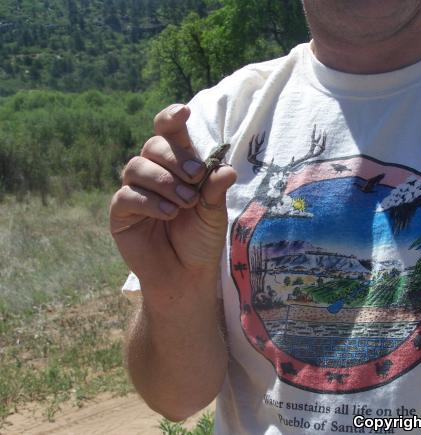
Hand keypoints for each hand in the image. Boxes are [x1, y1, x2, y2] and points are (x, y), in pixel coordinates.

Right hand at [109, 104, 236, 306]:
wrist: (188, 274)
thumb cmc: (202, 238)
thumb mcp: (214, 212)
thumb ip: (215, 190)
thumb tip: (226, 169)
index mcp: (178, 166)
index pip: (169, 132)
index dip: (172, 118)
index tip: (184, 112)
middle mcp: (154, 173)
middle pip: (153, 145)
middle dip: (175, 158)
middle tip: (196, 178)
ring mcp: (135, 191)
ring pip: (136, 166)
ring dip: (164, 182)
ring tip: (186, 203)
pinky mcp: (121, 213)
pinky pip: (126, 196)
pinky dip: (150, 202)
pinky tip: (169, 214)